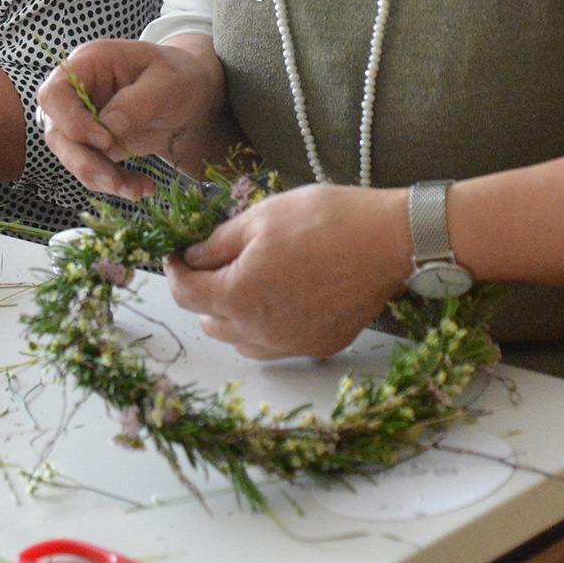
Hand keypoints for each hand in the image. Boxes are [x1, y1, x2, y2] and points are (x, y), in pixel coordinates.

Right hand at [35, 37, 227, 198]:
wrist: (192, 95)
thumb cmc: (179, 76)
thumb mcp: (168, 81)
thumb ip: (137, 101)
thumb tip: (107, 127)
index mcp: (89, 63)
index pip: (54, 94)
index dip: (69, 120)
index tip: (104, 139)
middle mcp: (77, 92)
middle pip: (56, 132)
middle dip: (84, 162)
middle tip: (116, 180)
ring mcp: (82, 120)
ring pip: (72, 157)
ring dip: (100, 178)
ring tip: (139, 190)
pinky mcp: (93, 145)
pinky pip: (92, 169)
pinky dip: (113, 183)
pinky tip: (141, 187)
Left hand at [164, 184, 411, 359]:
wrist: (390, 241)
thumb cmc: (326, 220)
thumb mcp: (261, 217)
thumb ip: (218, 242)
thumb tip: (192, 256)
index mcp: (238, 296)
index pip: (184, 294)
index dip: (173, 270)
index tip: (176, 254)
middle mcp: (260, 332)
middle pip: (209, 322)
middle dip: (204, 292)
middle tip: (217, 261)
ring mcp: (292, 345)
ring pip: (241, 341)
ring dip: (234, 315)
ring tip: (251, 280)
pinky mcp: (319, 346)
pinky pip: (277, 345)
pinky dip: (268, 326)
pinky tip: (284, 296)